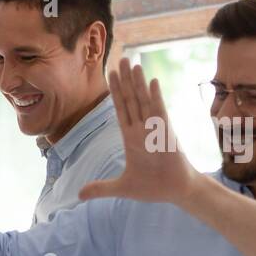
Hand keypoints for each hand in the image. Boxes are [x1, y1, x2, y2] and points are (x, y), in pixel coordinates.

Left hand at [79, 57, 200, 205]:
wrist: (175, 191)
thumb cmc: (153, 187)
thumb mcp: (121, 188)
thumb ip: (101, 188)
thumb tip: (80, 195)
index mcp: (131, 138)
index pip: (121, 110)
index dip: (115, 92)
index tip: (110, 75)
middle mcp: (142, 129)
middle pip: (130, 99)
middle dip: (125, 80)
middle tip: (121, 59)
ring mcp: (154, 129)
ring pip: (143, 100)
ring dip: (137, 82)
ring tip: (133, 63)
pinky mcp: (166, 132)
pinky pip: (159, 111)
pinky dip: (155, 96)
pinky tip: (151, 81)